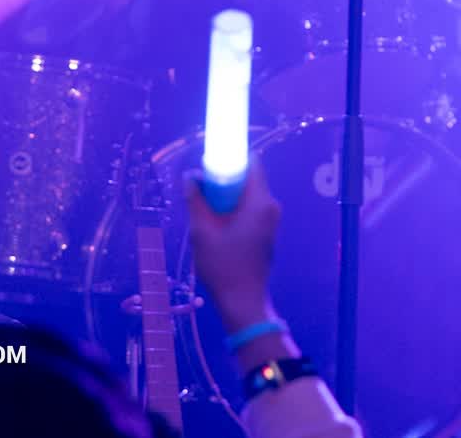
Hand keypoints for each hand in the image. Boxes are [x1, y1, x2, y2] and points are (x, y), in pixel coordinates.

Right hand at [182, 166, 280, 329]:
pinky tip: (215, 225)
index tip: (208, 165)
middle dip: (223, 180)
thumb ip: (196, 202)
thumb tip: (189, 178)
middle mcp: (270, 206)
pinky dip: (233, 209)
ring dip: (226, 197)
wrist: (243, 301)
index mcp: (259, 202)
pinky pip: (250, 209)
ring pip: (248, 195)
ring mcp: (271, 219)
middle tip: (200, 192)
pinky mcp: (266, 231)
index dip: (229, 159)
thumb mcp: (202, 233)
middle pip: (248, 178)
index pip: (251, 163)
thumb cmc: (223, 266)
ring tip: (204, 212)